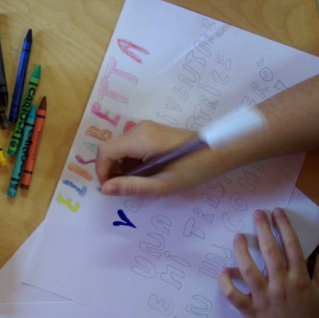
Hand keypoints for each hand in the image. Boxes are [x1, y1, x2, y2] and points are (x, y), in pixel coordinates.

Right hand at [95, 120, 210, 196]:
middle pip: (110, 149)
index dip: (101, 171)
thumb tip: (104, 189)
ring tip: (138, 181)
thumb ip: (131, 186)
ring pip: (119, 148)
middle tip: (125, 188)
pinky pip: (129, 145)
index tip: (110, 188)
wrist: (217, 151)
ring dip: (121, 166)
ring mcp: (144, 128)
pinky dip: (130, 160)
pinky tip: (145, 172)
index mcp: (140, 139)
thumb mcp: (161, 185)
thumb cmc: (192, 169)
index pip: (105, 151)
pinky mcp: (150, 131)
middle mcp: (138, 129)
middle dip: (111, 170)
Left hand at [219, 208, 318, 317]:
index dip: (284, 227)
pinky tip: (224, 271)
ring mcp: (265, 300)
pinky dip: (226, 283)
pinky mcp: (251, 313)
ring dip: (242, 251)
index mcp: (301, 281)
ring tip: (238, 236)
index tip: (276, 213)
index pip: (292, 247)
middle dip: (263, 230)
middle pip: (271, 253)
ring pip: (249, 270)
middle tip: (256, 214)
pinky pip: (234, 296)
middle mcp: (283, 287)